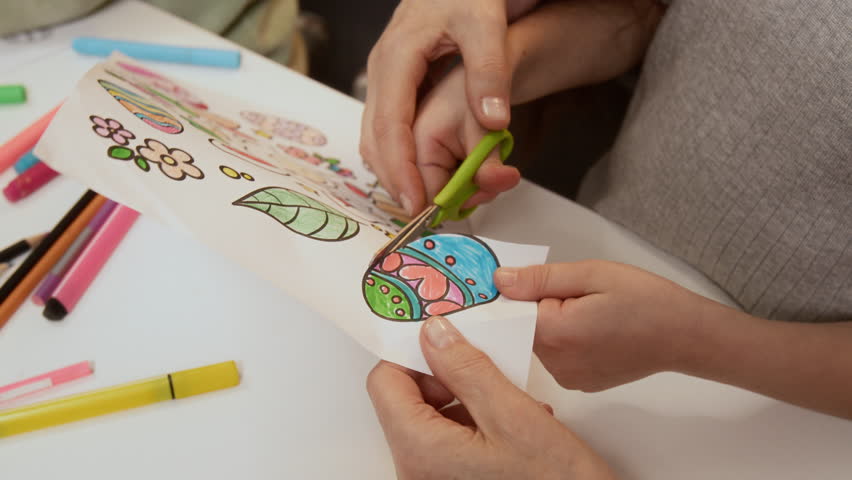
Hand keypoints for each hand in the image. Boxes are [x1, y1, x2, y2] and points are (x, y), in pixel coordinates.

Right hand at [361, 0, 520, 214]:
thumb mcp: (485, 25)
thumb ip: (489, 71)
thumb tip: (493, 124)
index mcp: (397, 58)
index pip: (390, 126)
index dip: (399, 169)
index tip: (415, 203)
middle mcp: (382, 72)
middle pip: (375, 138)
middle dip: (394, 180)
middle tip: (421, 216)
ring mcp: (386, 79)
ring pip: (376, 137)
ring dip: (395, 172)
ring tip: (424, 203)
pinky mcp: (396, 85)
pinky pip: (387, 129)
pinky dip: (400, 157)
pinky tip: (422, 174)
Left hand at [367, 316, 614, 479]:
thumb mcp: (512, 414)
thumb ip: (466, 368)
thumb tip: (433, 334)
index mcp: (421, 451)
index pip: (384, 382)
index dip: (413, 353)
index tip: (446, 340)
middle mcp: (416, 471)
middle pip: (406, 400)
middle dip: (445, 377)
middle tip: (486, 370)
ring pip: (429, 417)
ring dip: (466, 399)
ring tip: (510, 404)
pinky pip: (446, 440)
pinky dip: (474, 423)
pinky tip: (511, 426)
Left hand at [494, 261, 718, 391]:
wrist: (685, 335)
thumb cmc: (645, 300)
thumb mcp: (590, 274)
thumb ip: (539, 278)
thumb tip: (500, 281)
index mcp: (554, 334)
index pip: (512, 310)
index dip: (526, 292)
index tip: (547, 283)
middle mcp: (555, 363)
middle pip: (526, 327)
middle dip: (542, 307)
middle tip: (581, 296)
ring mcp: (568, 378)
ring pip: (542, 341)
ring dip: (556, 324)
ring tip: (593, 313)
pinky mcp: (581, 383)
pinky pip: (558, 356)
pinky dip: (568, 341)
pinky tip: (597, 331)